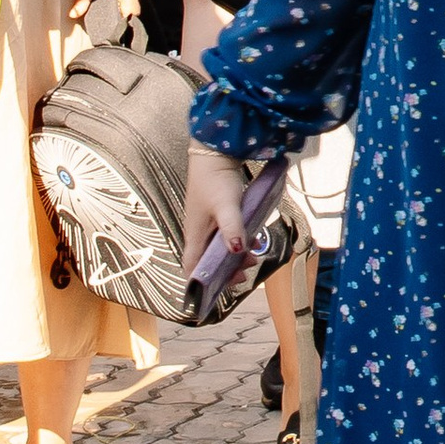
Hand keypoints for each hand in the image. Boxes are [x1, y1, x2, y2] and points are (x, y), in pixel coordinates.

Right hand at [181, 146, 251, 276]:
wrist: (216, 154)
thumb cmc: (215, 179)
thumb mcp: (226, 205)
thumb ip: (232, 228)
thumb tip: (236, 251)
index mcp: (194, 234)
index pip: (191, 266)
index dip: (200, 282)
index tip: (217, 290)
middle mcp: (199, 232)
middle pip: (208, 261)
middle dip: (226, 272)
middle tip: (245, 273)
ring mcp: (209, 224)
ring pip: (219, 250)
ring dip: (235, 258)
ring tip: (253, 258)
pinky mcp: (219, 216)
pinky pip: (227, 237)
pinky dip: (239, 243)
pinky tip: (252, 241)